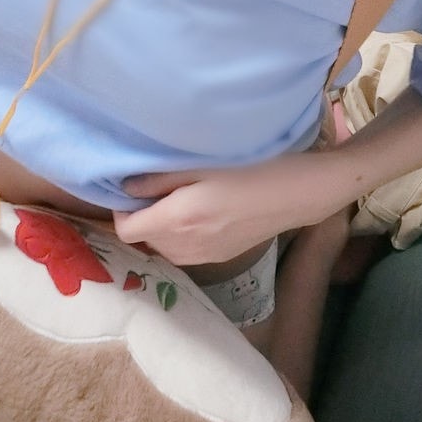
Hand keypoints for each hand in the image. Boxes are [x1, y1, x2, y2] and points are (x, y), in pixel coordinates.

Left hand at [112, 151, 338, 267]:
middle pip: (143, 239)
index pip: (126, 229)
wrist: (299, 194)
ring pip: (163, 247)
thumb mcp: (203, 163)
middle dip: (142, 215)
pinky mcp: (220, 258)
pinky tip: (200, 212)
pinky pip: (184, 251)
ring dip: (161, 226)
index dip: (122, 208)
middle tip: (158, 187)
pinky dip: (180, 235)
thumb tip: (127, 187)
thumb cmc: (253, 168)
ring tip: (179, 198)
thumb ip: (160, 178)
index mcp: (178, 220)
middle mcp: (186, 247)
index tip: (134, 187)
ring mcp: (204, 257)